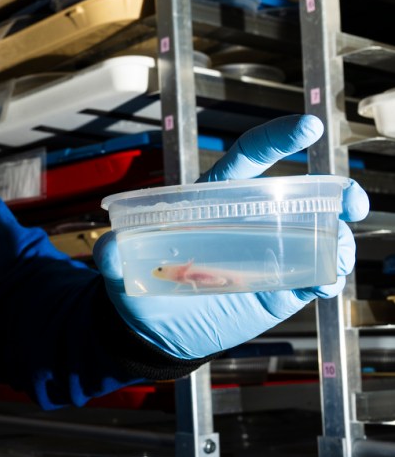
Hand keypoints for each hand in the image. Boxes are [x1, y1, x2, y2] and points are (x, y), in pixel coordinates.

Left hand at [93, 115, 368, 359]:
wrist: (151, 330)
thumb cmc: (137, 284)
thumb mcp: (121, 266)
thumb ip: (115, 253)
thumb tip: (107, 247)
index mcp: (212, 200)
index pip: (248, 159)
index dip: (276, 140)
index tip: (306, 126)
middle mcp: (248, 221)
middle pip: (300, 194)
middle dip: (333, 190)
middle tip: (349, 198)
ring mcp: (269, 254)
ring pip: (317, 235)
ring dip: (338, 238)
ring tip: (339, 250)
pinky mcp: (280, 290)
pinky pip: (315, 277)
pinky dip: (328, 278)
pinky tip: (325, 285)